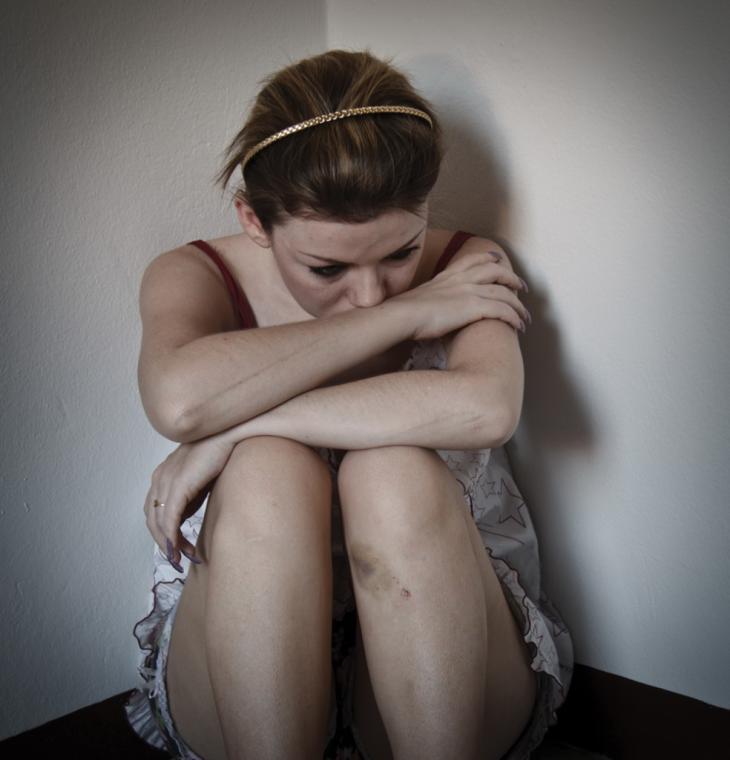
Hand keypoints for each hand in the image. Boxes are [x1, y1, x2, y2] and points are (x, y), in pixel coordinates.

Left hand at [143, 435, 235, 568]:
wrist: (227, 434)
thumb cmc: (218, 454)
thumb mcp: (199, 481)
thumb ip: (188, 497)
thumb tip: (184, 519)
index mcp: (162, 476)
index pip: (155, 511)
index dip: (163, 532)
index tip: (177, 546)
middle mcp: (159, 479)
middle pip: (152, 520)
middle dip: (165, 542)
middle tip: (180, 557)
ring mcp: (166, 482)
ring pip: (159, 523)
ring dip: (170, 543)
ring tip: (184, 556)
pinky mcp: (178, 486)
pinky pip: (170, 518)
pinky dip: (172, 537)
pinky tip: (180, 548)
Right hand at [390, 250, 529, 340]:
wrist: (402, 315)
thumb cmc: (404, 313)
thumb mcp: (419, 298)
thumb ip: (430, 299)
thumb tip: (427, 309)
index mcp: (448, 275)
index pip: (473, 260)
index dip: (489, 258)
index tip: (498, 260)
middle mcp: (461, 279)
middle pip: (496, 271)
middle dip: (512, 278)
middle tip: (522, 287)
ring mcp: (469, 292)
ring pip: (504, 293)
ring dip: (518, 306)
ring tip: (525, 317)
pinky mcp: (473, 307)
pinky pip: (503, 310)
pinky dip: (514, 317)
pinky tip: (518, 326)